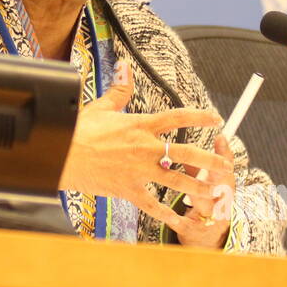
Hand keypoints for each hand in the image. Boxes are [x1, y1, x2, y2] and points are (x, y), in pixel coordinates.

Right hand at [57, 60, 228, 242]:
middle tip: (225, 165)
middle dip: (210, 160)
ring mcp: (139, 170)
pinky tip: (179, 220)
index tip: (216, 118)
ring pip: (177, 181)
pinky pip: (152, 205)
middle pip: (186, 153)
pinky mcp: (128, 189)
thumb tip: (125, 66)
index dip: (199, 117)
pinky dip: (166, 214)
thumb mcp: (101, 107)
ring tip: (213, 192)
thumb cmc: (78, 130)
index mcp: (140, 124)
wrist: (61, 155)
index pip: (177, 117)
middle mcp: (145, 147)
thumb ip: (120, 89)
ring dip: (198, 187)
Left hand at [167, 132, 235, 249]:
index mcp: (223, 187)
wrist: (205, 237)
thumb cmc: (203, 200)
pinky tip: (172, 218)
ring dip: (198, 197)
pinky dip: (179, 222)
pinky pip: (187, 226)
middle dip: (216, 174)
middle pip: (223, 187)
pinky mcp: (195, 232)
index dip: (225, 153)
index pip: (226, 167)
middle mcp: (221, 203)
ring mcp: (210, 219)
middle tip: (205, 160)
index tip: (220, 136)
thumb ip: (195, 165)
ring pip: (207, 207)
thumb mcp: (203, 183)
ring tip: (188, 189)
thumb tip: (188, 142)